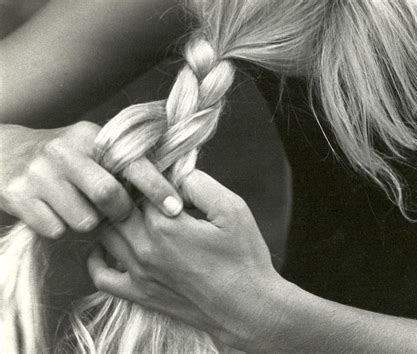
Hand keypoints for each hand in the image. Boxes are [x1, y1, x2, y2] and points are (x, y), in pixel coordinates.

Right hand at [0, 122, 182, 237]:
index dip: (156, 187)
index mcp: (90, 137)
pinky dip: (59, 227)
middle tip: (116, 213)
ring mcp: (38, 173)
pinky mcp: (17, 195)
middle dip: (119, 212)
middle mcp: (64, 151)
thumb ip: (121, 162)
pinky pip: (55, 229)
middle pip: (108, 195)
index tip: (175, 208)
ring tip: (76, 206)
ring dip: (86, 222)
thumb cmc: (62, 156)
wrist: (3, 152)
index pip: (131, 163)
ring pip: (83, 220)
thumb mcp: (90, 146)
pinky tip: (52, 210)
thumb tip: (164, 187)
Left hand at [88, 170, 282, 349]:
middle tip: (144, 188)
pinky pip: (101, 275)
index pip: (139, 185)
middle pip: (116, 207)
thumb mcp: (232, 210)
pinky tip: (111, 245)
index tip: (159, 173)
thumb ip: (199, 184)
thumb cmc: (244, 258)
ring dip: (113, 218)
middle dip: (128, 193)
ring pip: (105, 234)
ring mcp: (138, 273)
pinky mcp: (139, 294)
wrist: (248, 308)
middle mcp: (144, 248)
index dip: (149, 175)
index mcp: (165, 225)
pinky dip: (97, 257)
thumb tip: (174, 173)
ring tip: (132, 211)